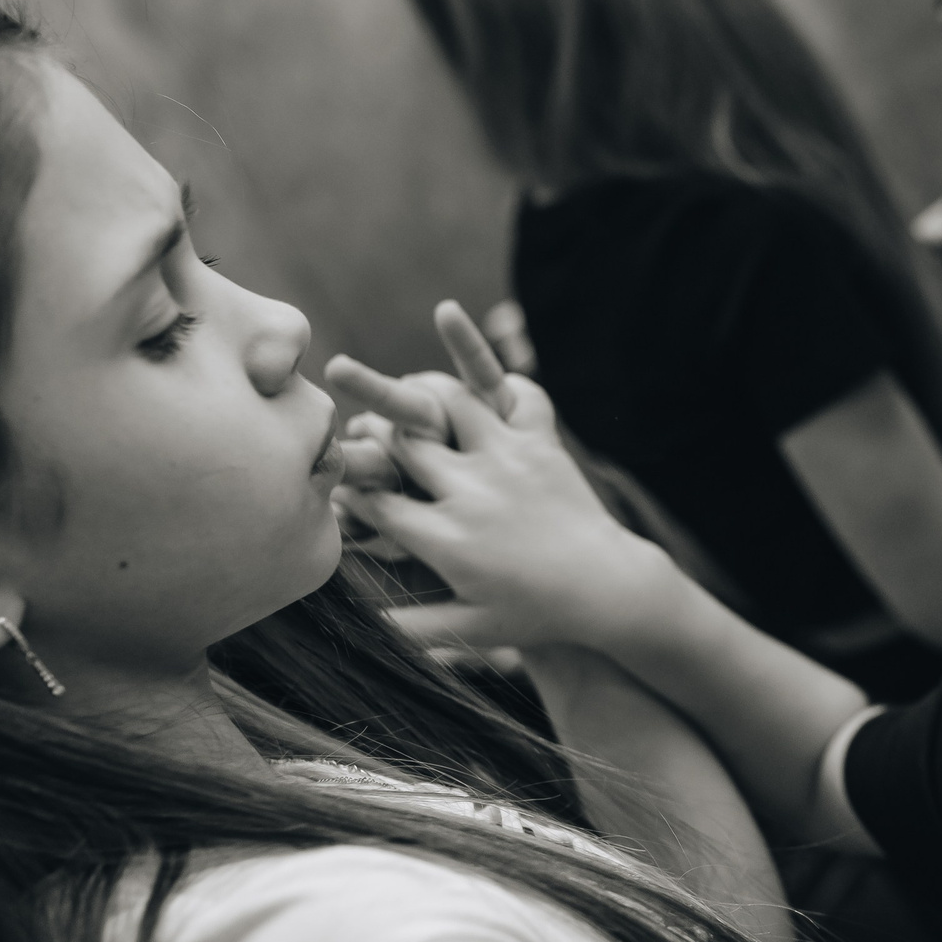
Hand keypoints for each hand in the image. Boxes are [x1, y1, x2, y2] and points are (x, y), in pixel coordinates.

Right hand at [325, 302, 672, 652]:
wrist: (609, 591)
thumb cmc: (537, 616)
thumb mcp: (470, 630)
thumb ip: (411, 628)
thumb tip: (358, 629)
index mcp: (445, 541)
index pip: (374, 507)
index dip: (347, 497)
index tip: (333, 489)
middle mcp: (470, 493)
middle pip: (398, 448)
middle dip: (368, 439)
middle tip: (354, 434)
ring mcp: (505, 460)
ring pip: (439, 409)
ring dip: (408, 396)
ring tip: (386, 393)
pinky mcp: (536, 440)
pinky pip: (506, 386)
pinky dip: (473, 347)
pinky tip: (444, 311)